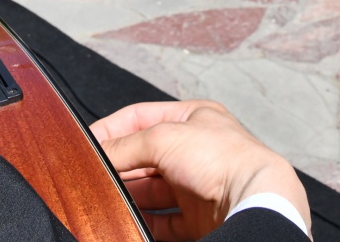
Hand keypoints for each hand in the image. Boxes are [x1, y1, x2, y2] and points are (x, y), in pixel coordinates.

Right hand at [93, 100, 308, 241]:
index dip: (112, 129)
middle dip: (119, 167)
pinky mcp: (199, 218)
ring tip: (103, 199)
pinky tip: (126, 221)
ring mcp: (198, 186)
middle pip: (145, 158)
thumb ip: (125, 146)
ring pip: (152, 191)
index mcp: (193, 119)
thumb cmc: (219, 158)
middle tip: (91, 176)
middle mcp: (196, 150)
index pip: (141, 118)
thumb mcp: (162, 138)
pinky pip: (164, 222)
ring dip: (128, 195)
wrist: (254, 201)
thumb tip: (97, 154)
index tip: (86, 144)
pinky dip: (144, 222)